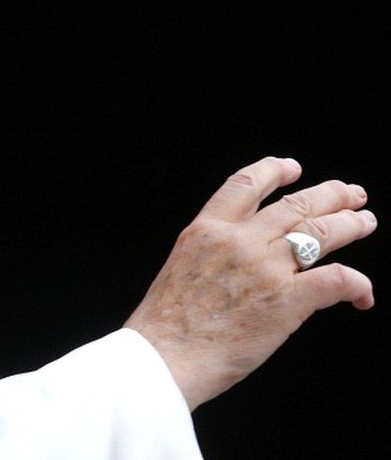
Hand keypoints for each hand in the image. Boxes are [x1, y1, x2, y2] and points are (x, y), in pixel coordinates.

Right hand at [124, 156, 376, 410]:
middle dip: (330, 195)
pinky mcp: (288, 300)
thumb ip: (211, 256)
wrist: (162, 358)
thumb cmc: (163, 328)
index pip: (245, 184)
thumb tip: (239, 265)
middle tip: (351, 195)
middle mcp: (238, 241)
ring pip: (321, 231)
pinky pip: (337, 279)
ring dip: (350, 225)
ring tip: (364, 222)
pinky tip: (363, 296)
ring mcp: (265, 268)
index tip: (293, 169)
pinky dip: (358, 285)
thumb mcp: (179, 269)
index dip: (274, 170)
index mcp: (205, 231)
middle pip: (296, 204)